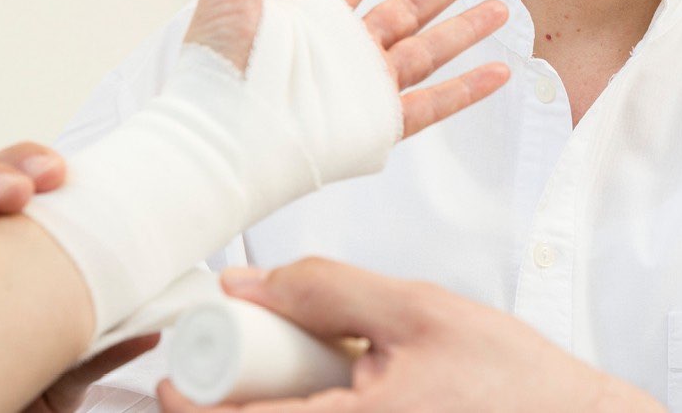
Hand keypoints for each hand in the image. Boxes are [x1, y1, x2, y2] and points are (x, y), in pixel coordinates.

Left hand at [155, 259, 664, 412]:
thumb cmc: (513, 379)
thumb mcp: (419, 311)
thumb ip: (330, 292)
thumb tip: (248, 282)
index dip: (186, 405)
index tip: (168, 375)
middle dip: (233, 403)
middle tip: (233, 364)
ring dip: (275, 409)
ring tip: (296, 373)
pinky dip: (314, 412)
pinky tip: (342, 390)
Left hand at [185, 0, 510, 136]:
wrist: (219, 138)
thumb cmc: (217, 72)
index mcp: (311, 20)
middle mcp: (343, 53)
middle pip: (408, 8)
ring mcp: (362, 88)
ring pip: (428, 51)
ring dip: (465, 30)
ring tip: (499, 8)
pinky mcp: (375, 124)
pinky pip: (431, 104)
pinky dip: (465, 90)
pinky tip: (495, 74)